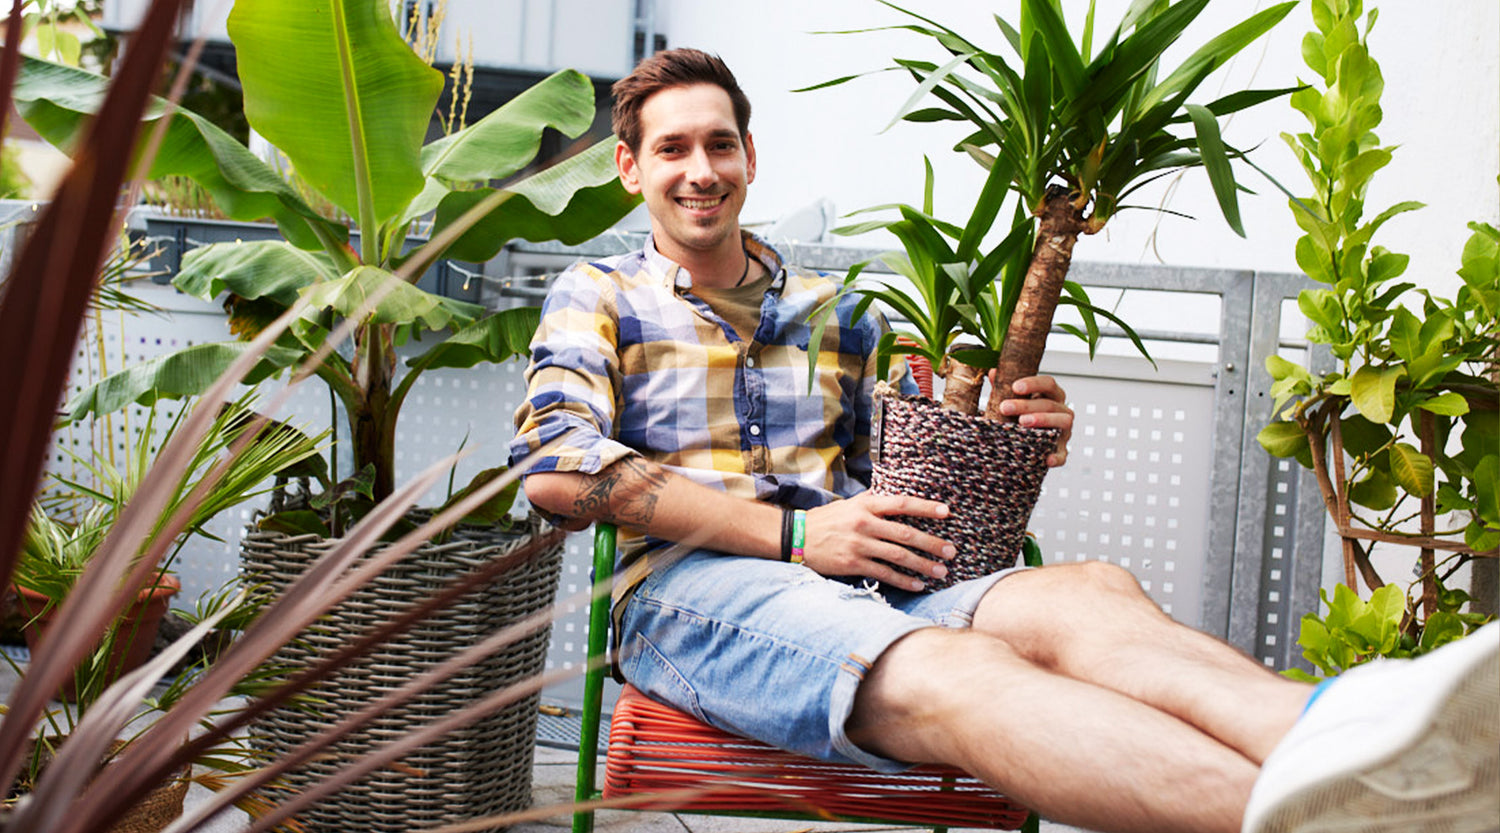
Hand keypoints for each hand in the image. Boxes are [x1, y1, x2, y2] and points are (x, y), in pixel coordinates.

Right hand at [803, 493, 956, 590]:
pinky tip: (918, 585)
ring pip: (898, 556)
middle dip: (931, 543)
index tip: (947, 512)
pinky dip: (903, 581)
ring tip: (941, 572)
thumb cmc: (827, 520)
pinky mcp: (852, 564)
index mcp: (866, 504)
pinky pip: (883, 574)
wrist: (796, 537)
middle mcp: (864, 523)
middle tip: (951, 551)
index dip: (925, 507)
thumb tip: (896, 493)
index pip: (901, 503)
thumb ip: (873, 500)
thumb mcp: (850, 503)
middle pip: (905, 533)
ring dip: (922, 565)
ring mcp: (858, 545)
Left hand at [993, 374, 1073, 466]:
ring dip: (1043, 420)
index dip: (1033, 383)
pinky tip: (1046, 459)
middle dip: (1027, 404)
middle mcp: (1061, 411)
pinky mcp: (1061, 450)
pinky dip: (1057, 457)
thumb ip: (1004, 388)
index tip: (1015, 387)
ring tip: (1022, 422)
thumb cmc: (1018, 416)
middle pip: (1050, 403)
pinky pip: (1063, 454)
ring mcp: (1064, 431)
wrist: (1023, 441)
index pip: (1048, 383)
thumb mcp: (1011, 401)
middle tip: (1005, 407)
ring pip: (1063, 422)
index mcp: (1051, 395)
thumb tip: (993, 372)